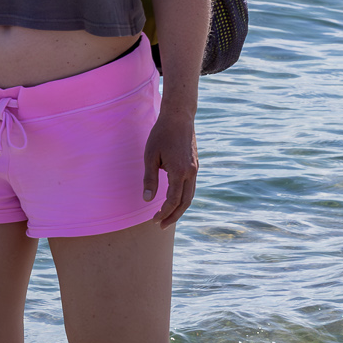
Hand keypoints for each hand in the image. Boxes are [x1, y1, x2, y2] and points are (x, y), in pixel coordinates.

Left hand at [141, 105, 197, 225]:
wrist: (179, 117)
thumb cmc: (161, 134)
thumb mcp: (150, 156)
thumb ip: (150, 179)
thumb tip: (147, 200)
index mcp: (180, 171)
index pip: (173, 200)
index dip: (164, 212)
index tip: (153, 220)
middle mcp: (191, 172)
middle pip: (185, 202)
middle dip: (173, 216)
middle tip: (160, 225)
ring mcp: (195, 168)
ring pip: (190, 195)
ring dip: (179, 209)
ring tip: (167, 217)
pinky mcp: (194, 165)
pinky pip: (190, 186)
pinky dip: (183, 197)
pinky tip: (173, 200)